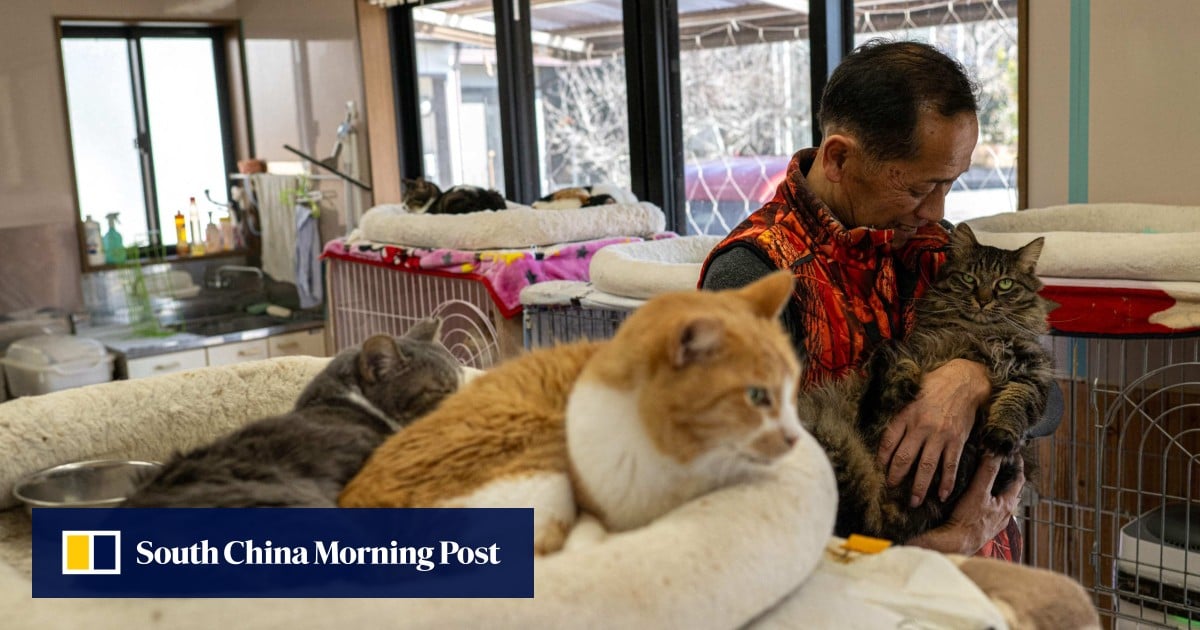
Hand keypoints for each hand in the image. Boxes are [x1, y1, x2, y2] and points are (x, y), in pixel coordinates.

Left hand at [877, 359, 989, 505]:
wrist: (964, 381)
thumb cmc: (934, 386)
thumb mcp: (910, 394)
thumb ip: (899, 414)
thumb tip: (887, 435)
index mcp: (906, 415)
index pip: (888, 441)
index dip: (881, 458)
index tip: (878, 470)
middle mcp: (921, 427)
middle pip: (904, 458)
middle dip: (896, 477)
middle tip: (891, 490)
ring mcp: (940, 435)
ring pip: (927, 467)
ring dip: (919, 487)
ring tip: (913, 502)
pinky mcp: (957, 441)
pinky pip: (950, 466)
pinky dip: (946, 483)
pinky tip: (941, 496)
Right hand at [907, 454, 1024, 554]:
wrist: (955, 544)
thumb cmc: (967, 521)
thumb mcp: (978, 492)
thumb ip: (987, 472)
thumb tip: (994, 453)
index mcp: (1008, 505)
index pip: (1019, 480)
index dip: (1017, 465)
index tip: (1012, 453)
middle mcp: (1005, 515)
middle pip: (1011, 490)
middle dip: (1006, 475)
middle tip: (998, 461)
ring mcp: (995, 522)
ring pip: (1001, 501)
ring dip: (996, 488)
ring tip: (987, 477)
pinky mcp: (984, 527)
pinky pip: (991, 509)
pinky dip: (988, 499)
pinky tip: (977, 498)